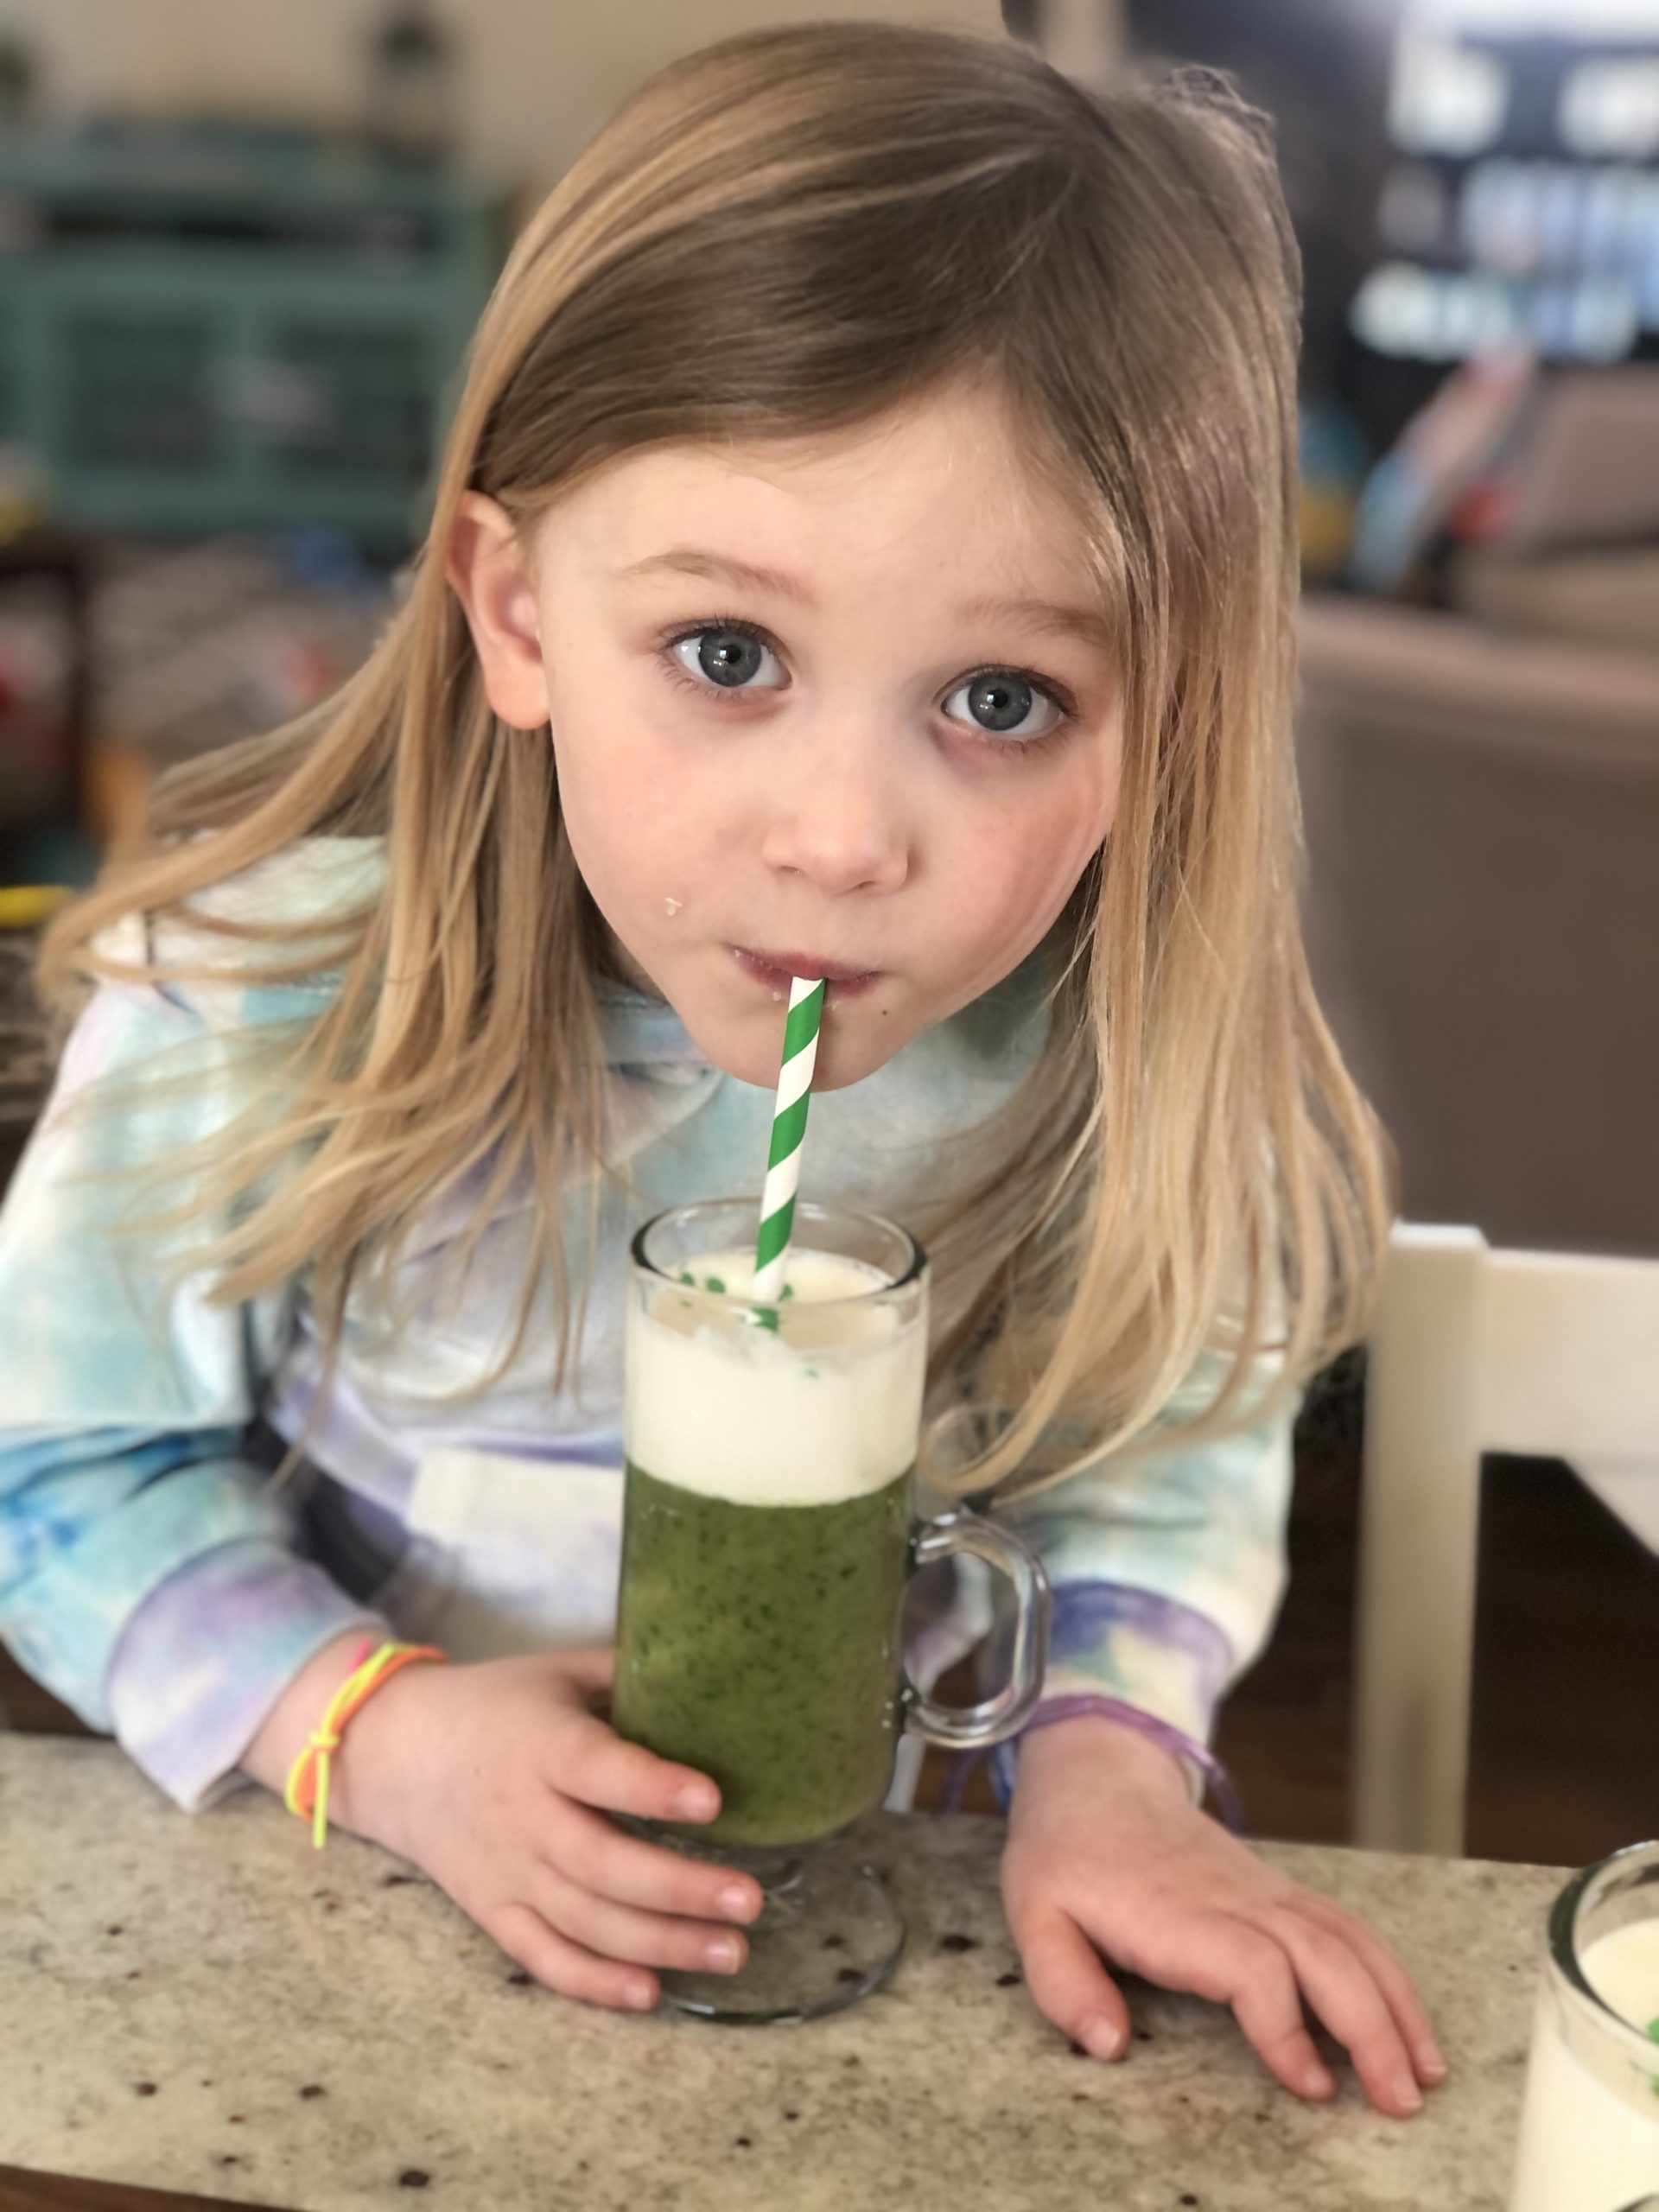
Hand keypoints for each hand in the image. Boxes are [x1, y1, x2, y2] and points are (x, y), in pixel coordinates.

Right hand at [320, 1645, 763, 2009]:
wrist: (397, 1754)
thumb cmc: (501, 1705)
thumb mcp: (561, 1672)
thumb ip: (632, 1676)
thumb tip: (721, 1679)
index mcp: (542, 1745)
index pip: (598, 1770)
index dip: (653, 1789)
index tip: (714, 1801)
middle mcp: (522, 1815)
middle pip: (601, 1864)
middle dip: (679, 1889)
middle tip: (750, 1901)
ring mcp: (505, 1872)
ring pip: (584, 1921)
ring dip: (660, 1944)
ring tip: (732, 1951)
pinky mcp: (493, 1911)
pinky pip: (544, 1957)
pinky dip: (594, 1983)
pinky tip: (651, 1993)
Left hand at [1000, 1713, 1446, 2117]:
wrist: (1099, 1779)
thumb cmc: (1067, 1853)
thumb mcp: (1034, 1914)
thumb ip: (1064, 1984)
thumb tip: (1108, 2044)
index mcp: (1179, 1913)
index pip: (1253, 1967)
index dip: (1287, 2027)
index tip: (1313, 2086)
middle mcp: (1236, 1899)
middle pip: (1323, 1956)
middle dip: (1370, 2029)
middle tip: (1400, 2102)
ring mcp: (1265, 1892)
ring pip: (1348, 1940)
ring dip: (1394, 2005)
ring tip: (1424, 2074)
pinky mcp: (1278, 1893)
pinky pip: (1347, 1928)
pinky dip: (1387, 1974)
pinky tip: (1408, 2023)